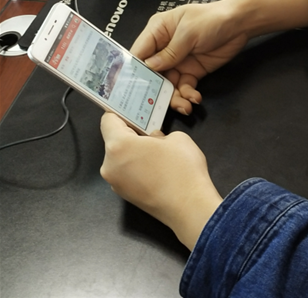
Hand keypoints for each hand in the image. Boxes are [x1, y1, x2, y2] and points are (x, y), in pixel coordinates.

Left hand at [99, 113, 222, 249]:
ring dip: (134, 152)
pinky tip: (157, 170)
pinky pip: (126, 173)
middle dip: (130, 135)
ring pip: (120, 158)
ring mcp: (115, 183)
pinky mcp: (124, 196)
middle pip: (113, 141)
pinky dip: (137, 168)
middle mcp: (109, 165)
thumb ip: (157, 135)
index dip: (120, 113)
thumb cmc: (181, 168)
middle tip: (152, 133)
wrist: (188, 206)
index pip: (108, 121)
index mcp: (118, 146)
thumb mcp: (176, 138)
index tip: (133, 111)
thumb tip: (152, 141)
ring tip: (158, 154)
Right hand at [131, 0, 248, 114]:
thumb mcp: (188, 32)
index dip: (134, 71)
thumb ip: (169, 52)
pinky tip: (194, 99)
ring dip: (173, 98)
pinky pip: (184, 87)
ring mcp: (178, 61)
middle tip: (156, 106)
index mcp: (158, 31)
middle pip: (151, 74)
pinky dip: (188, 95)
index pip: (139, 53)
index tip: (130, 89)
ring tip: (184, 106)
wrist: (240, 24)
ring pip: (168, 84)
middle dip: (154, 90)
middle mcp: (164, 47)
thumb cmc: (213, 18)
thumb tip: (150, 67)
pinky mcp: (192, 71)